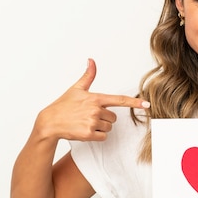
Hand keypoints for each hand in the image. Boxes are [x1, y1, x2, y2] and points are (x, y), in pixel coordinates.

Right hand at [35, 58, 149, 141]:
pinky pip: (103, 137)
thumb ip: (88, 76)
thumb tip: (91, 60)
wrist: (50, 122)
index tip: (147, 104)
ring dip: (100, 127)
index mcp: (95, 98)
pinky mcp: (88, 134)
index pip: (119, 100)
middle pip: (114, 118)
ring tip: (86, 123)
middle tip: (90, 116)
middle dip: (104, 118)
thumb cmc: (64, 105)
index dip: (135, 102)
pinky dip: (97, 136)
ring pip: (108, 128)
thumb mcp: (76, 89)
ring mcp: (92, 122)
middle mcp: (95, 110)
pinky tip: (85, 131)